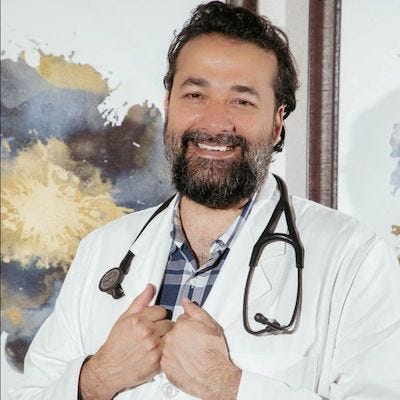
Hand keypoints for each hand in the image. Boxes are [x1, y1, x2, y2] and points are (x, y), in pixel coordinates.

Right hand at [80, 284, 173, 399]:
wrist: (109, 368)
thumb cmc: (116, 344)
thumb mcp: (125, 318)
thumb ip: (140, 301)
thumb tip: (150, 288)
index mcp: (139, 320)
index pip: (161, 310)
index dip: (157, 315)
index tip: (152, 320)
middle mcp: (147, 333)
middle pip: (168, 322)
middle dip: (161, 326)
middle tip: (153, 331)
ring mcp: (154, 348)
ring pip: (170, 336)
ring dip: (165, 338)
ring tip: (154, 341)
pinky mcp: (158, 362)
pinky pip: (169, 350)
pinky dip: (164, 350)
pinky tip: (155, 351)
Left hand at [161, 298, 240, 399]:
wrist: (214, 375)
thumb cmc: (214, 352)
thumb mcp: (210, 324)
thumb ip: (195, 310)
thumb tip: (185, 301)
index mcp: (180, 325)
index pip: (180, 320)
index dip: (189, 326)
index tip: (194, 332)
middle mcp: (171, 338)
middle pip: (173, 332)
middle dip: (182, 336)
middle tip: (193, 344)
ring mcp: (166, 353)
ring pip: (169, 345)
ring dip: (176, 348)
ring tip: (190, 354)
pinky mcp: (165, 366)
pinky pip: (166, 359)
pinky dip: (173, 360)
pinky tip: (184, 362)